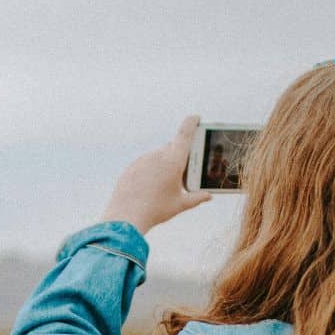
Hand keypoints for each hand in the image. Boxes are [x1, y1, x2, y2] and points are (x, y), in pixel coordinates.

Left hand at [101, 116, 213, 234]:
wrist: (126, 216)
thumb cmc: (156, 210)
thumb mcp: (179, 205)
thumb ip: (196, 198)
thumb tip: (208, 196)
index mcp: (173, 160)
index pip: (185, 133)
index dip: (192, 123)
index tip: (196, 118)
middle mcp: (157, 155)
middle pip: (172, 146)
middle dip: (180, 153)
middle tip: (184, 167)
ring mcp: (142, 160)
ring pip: (158, 155)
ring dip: (164, 162)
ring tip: (165, 182)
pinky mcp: (132, 167)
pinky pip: (145, 163)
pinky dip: (150, 170)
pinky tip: (150, 185)